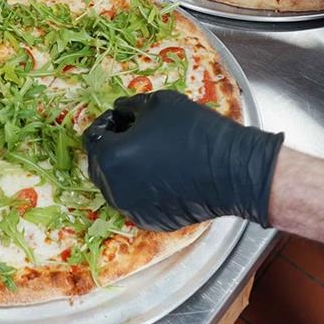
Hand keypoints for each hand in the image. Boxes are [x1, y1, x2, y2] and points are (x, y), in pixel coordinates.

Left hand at [84, 90, 283, 230]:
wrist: (232, 171)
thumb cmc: (194, 132)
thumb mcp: (158, 103)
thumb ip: (130, 106)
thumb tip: (120, 111)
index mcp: (111, 158)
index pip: (92, 138)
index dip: (106, 123)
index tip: (122, 117)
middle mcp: (114, 189)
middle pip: (99, 164)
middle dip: (111, 145)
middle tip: (133, 132)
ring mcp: (131, 209)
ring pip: (115, 184)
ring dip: (124, 166)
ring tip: (148, 151)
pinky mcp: (149, 221)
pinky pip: (135, 199)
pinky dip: (140, 185)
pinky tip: (162, 171)